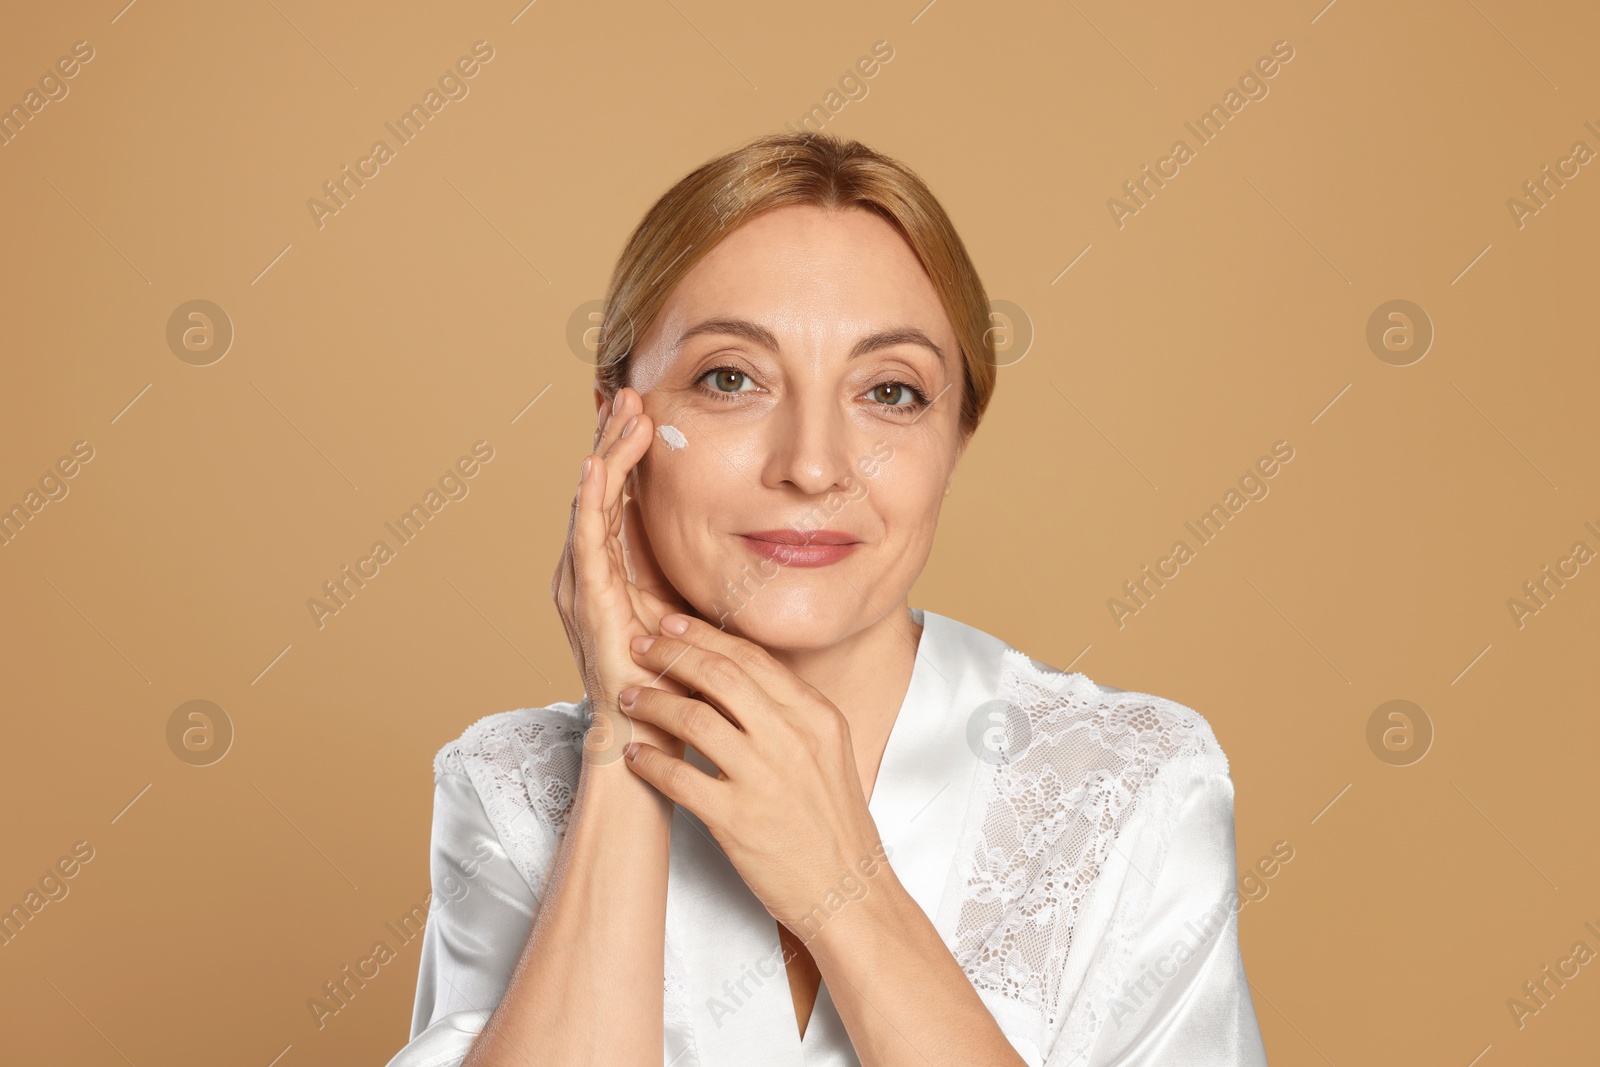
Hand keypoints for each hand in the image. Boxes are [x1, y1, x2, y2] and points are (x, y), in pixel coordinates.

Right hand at [551, 386, 692, 763]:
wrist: (656, 738)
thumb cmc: (677, 681)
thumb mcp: (690, 606)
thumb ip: (694, 569)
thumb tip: (731, 525)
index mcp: (612, 572)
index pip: (617, 496)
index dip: (627, 451)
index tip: (646, 407)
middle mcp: (589, 574)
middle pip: (598, 491)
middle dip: (613, 439)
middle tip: (628, 392)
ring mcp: (584, 588)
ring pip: (590, 505)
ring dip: (605, 455)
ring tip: (620, 414)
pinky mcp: (591, 605)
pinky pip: (588, 540)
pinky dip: (592, 499)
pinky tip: (599, 465)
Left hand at [617, 614, 894, 939]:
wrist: (848, 890)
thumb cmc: (833, 822)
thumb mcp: (828, 751)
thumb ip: (789, 711)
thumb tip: (735, 675)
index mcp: (816, 715)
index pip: (751, 657)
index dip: (704, 636)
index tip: (670, 624)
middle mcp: (792, 738)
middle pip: (719, 675)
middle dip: (671, 654)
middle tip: (639, 646)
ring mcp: (765, 778)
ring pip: (693, 718)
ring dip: (652, 703)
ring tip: (629, 698)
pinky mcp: (738, 820)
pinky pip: (679, 777)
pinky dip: (649, 763)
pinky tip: (633, 757)